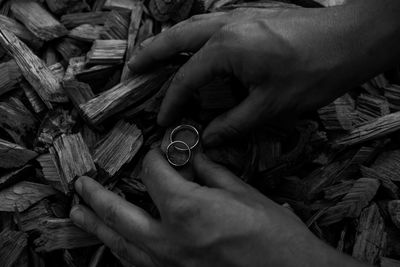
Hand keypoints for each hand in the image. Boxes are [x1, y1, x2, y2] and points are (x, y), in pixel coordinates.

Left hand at [70, 149, 366, 266]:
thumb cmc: (277, 236)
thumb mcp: (246, 194)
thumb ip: (211, 173)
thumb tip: (193, 158)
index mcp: (187, 209)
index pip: (155, 173)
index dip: (155, 156)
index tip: (159, 151)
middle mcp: (169, 240)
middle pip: (119, 214)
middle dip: (97, 198)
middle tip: (79, 187)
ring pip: (120, 245)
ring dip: (97, 228)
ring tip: (78, 216)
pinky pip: (138, 265)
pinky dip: (122, 253)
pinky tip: (115, 247)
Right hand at [129, 2, 399, 146]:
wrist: (348, 39)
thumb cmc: (312, 72)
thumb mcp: (270, 106)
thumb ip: (233, 122)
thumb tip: (207, 137)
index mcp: (225, 48)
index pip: (186, 78)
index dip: (171, 101)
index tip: (162, 120)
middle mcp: (224, 26)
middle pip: (175, 39)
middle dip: (150, 55)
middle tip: (131, 70)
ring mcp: (237, 17)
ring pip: (191, 27)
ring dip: (168, 42)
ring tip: (152, 57)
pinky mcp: (249, 16)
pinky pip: (209, 25)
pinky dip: (191, 37)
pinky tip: (192, 49)